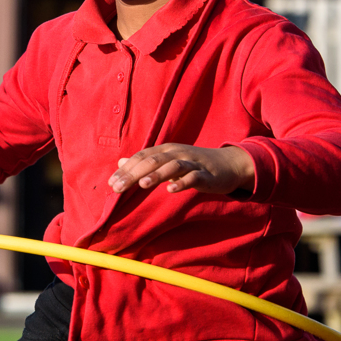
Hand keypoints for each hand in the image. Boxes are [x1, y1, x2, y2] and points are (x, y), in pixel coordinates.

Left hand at [109, 144, 254, 195]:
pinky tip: (171, 190)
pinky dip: (182, 182)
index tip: (111, 184)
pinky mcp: (207, 174)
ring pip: (172, 166)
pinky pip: (194, 177)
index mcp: (166, 150)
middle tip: (118, 187)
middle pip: (152, 161)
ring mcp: (193, 163)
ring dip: (156, 174)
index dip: (126, 170)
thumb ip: (145, 163)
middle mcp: (177, 153)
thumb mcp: (168, 161)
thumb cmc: (194, 165)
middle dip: (134, 174)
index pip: (142, 157)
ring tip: (142, 184)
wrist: (228, 165)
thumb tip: (121, 163)